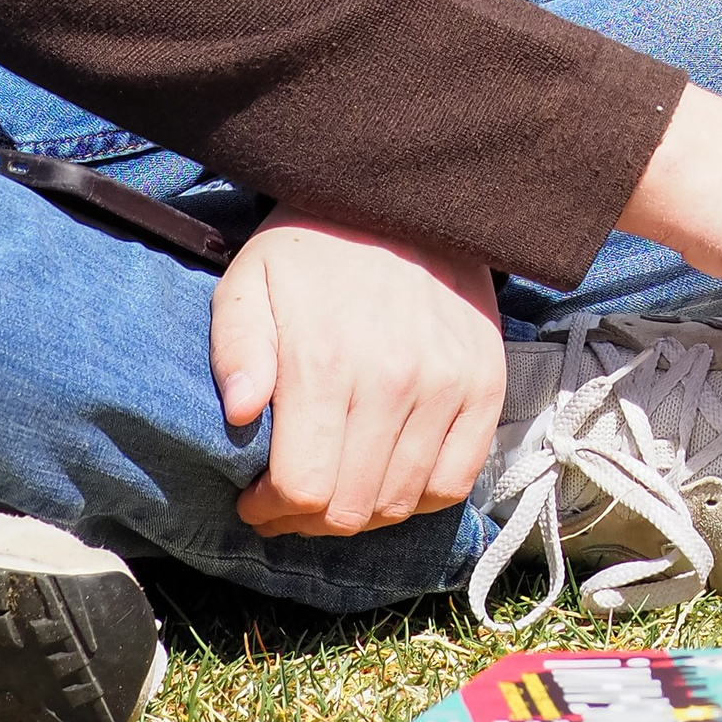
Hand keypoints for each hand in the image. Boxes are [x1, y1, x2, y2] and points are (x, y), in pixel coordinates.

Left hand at [212, 208, 506, 536]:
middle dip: (308, 520)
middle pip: (351, 508)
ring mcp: (447, 385)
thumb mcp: (250, 281)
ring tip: (337, 487)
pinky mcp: (484, 384)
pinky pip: (455, 480)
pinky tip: (390, 476)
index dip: (270, 511)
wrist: (404, 200)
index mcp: (327, 362)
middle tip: (290, 501)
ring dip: (361, 513)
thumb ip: (236, 349)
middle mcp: (393, 381)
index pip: (303, 488)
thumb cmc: (315, 249)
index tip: (255, 499)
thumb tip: (238, 413)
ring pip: (401, 503)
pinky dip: (419, 497)